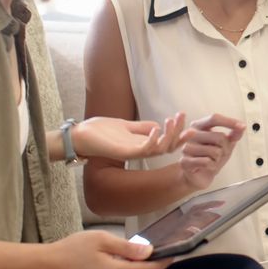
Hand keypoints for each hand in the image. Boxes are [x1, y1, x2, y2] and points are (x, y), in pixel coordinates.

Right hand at [49, 230, 170, 268]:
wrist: (46, 267)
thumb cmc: (70, 250)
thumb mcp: (101, 240)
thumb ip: (126, 247)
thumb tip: (148, 251)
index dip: (163, 263)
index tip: (173, 254)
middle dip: (152, 268)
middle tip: (160, 254)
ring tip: (142, 257)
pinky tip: (123, 263)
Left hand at [73, 112, 189, 160]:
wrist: (79, 137)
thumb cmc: (100, 132)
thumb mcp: (125, 126)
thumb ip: (141, 127)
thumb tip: (158, 125)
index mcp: (142, 145)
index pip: (167, 142)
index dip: (179, 134)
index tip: (188, 121)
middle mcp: (140, 151)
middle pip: (168, 147)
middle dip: (178, 132)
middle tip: (182, 115)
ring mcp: (133, 152)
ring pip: (160, 149)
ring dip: (169, 135)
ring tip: (170, 120)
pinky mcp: (124, 152)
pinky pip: (144, 149)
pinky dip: (153, 139)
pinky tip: (157, 128)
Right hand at [177, 113, 245, 190]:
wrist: (200, 176)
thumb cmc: (211, 157)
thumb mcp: (226, 144)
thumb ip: (234, 134)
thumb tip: (242, 126)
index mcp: (199, 125)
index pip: (214, 118)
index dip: (229, 122)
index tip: (242, 126)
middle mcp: (190, 134)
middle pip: (219, 137)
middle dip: (226, 148)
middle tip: (220, 154)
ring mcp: (186, 147)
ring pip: (215, 151)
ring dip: (218, 159)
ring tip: (211, 160)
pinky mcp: (184, 161)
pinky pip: (207, 162)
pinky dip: (212, 166)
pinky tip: (207, 166)